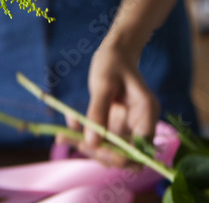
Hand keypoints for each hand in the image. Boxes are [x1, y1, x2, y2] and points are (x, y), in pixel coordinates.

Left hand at [61, 40, 159, 166]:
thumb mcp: (103, 84)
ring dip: (88, 148)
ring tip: (62, 137)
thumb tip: (92, 142)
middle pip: (126, 156)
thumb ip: (98, 112)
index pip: (140, 150)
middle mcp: (141, 125)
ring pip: (110, 151)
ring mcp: (128, 128)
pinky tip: (66, 129)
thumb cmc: (113, 62)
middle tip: (74, 142)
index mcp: (147, 113)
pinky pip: (100, 141)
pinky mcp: (115, 127)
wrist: (115, 52)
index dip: (120, 155)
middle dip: (100, 153)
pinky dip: (84, 138)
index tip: (95, 147)